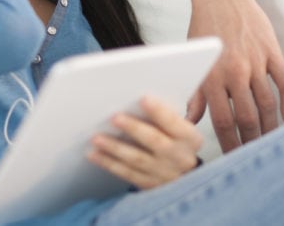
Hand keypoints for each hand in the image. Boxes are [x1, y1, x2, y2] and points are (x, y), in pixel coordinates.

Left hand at [87, 96, 202, 189]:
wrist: (185, 178)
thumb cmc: (178, 143)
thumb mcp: (182, 130)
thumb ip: (166, 117)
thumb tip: (137, 100)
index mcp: (190, 139)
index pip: (174, 123)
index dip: (159, 111)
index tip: (143, 98)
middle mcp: (179, 157)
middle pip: (154, 141)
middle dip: (134, 128)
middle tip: (114, 117)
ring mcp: (163, 173)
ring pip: (137, 159)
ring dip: (115, 148)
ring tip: (96, 138)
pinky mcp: (149, 185)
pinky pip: (126, 174)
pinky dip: (108, 163)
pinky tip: (94, 154)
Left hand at [185, 0, 283, 151]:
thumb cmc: (204, 27)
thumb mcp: (193, 59)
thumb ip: (195, 92)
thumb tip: (188, 121)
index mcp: (212, 76)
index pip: (223, 121)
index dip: (229, 144)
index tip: (232, 160)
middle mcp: (235, 71)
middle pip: (248, 118)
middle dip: (251, 142)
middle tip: (254, 157)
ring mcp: (256, 61)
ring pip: (268, 104)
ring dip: (271, 127)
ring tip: (271, 143)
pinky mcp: (272, 52)